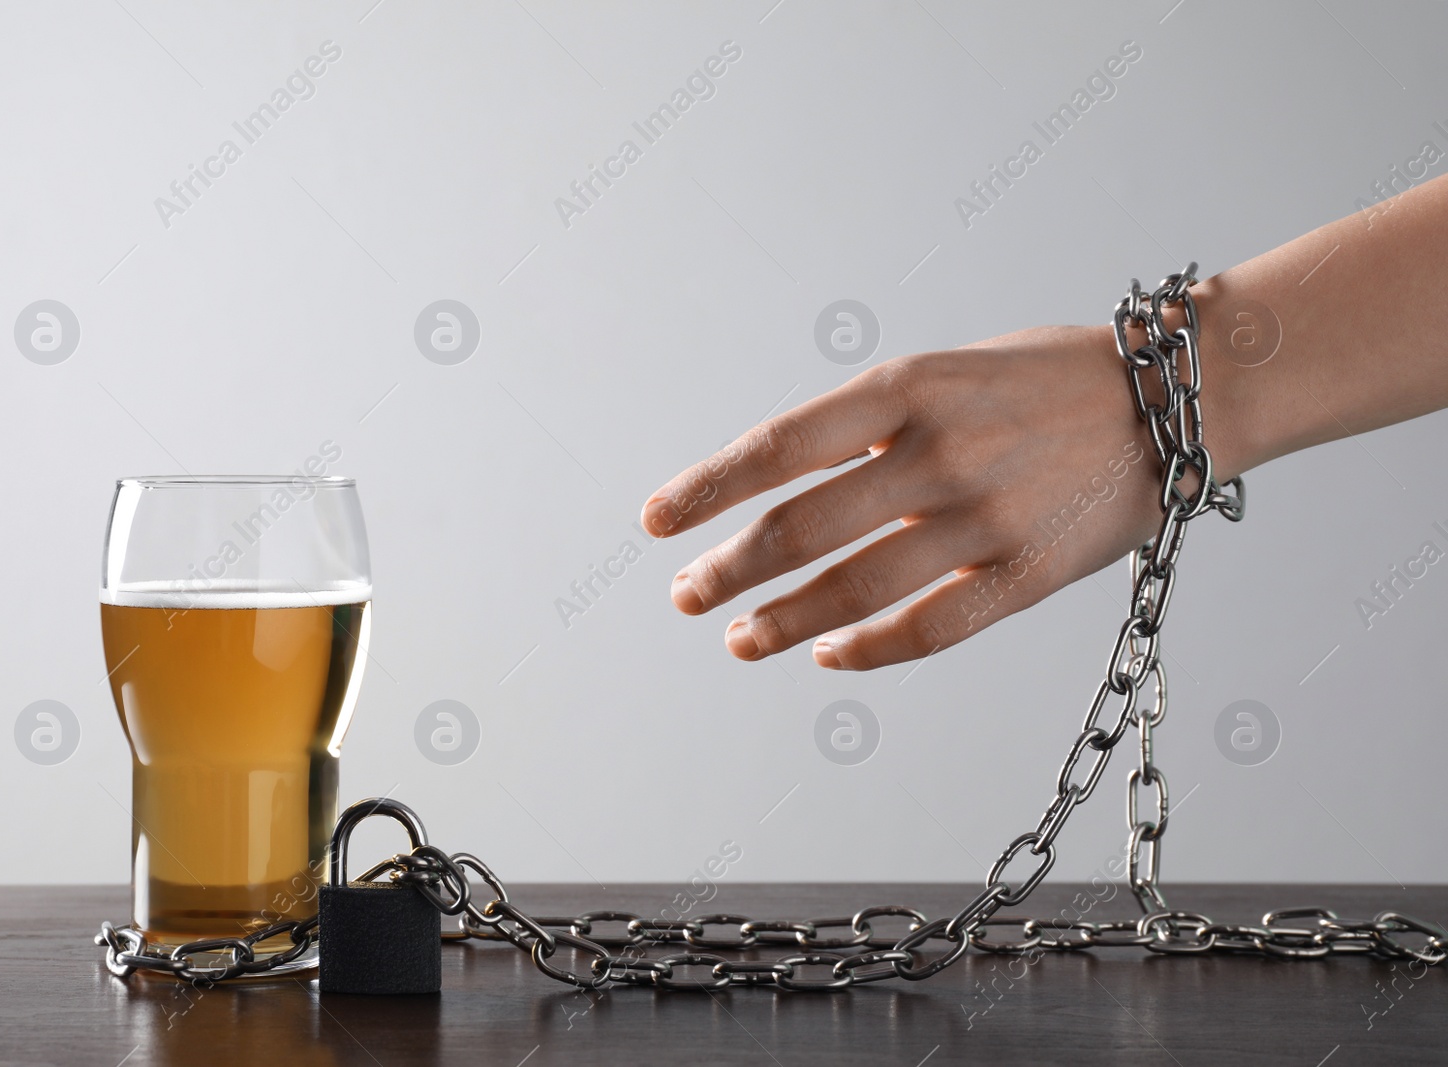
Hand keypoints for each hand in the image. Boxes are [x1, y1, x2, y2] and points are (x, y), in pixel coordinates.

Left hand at [639, 324, 1184, 670]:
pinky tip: (828, 658)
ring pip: (855, 589)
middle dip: (729, 570)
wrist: (1178, 398)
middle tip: (686, 596)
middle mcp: (939, 451)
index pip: (778, 447)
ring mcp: (985, 516)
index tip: (655, 523)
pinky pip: (933, 628)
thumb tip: (780, 491)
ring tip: (740, 637)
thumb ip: (869, 426)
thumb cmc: (1044, 380)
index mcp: (908, 386)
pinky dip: (869, 650)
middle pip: (803, 528)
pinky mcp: (1030, 573)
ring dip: (783, 622)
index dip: (706, 490)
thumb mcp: (945, 370)